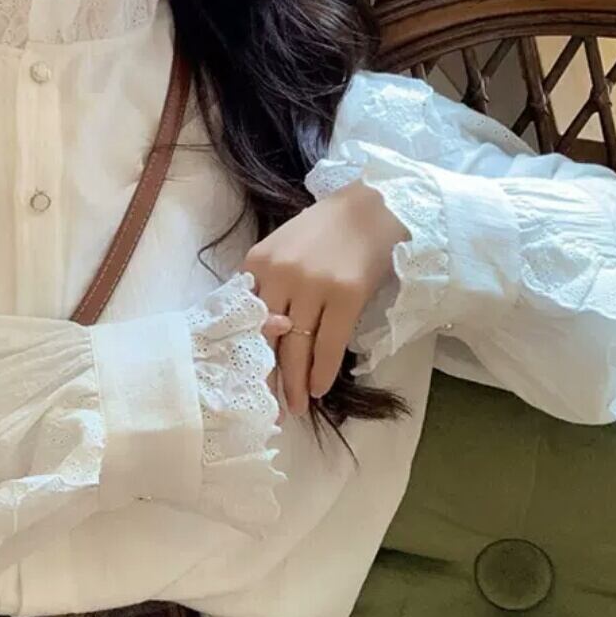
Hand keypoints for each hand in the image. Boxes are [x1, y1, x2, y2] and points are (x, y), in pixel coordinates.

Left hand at [245, 179, 408, 418]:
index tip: (244, 379)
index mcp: (258, 262)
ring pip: (296, 346)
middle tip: (269, 407)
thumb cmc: (324, 231)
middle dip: (268, 376)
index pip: (244, 317)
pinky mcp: (345, 296)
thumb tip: (258, 330)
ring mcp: (313, 285)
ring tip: (294, 407)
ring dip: (295, 383)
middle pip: (267, 337)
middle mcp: (281, 274)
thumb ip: (265, 282)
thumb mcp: (282, 248)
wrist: (371, 209)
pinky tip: (318, 389)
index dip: (245, 352)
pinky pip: (328, 344)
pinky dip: (322, 371)